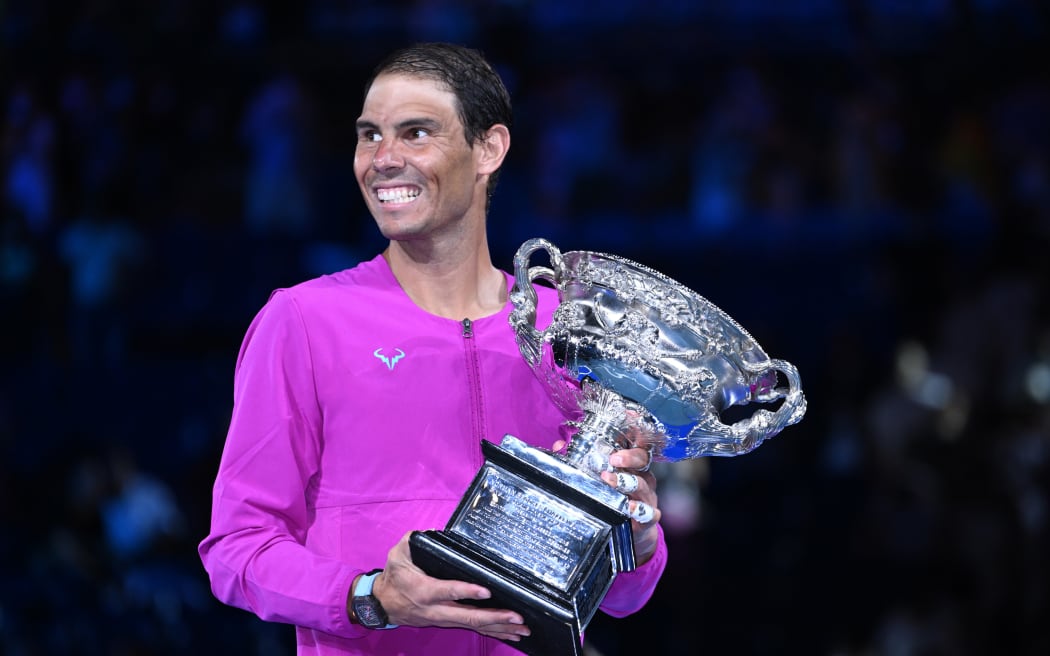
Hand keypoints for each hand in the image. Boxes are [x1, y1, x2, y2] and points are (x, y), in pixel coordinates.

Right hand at [369, 532, 530, 641]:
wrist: (382, 604)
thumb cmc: (394, 576)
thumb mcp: (398, 554)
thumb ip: (414, 540)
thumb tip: (432, 532)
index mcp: (424, 590)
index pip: (448, 591)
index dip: (467, 591)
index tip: (486, 591)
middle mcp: (436, 609)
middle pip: (468, 616)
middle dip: (495, 617)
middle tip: (516, 616)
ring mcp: (443, 619)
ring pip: (474, 625)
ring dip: (499, 628)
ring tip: (522, 628)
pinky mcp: (448, 623)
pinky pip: (473, 629)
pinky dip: (494, 633)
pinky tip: (511, 635)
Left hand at [552, 440, 662, 565]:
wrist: (631, 532)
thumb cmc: (614, 500)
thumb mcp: (599, 480)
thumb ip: (580, 462)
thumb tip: (559, 446)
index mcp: (631, 465)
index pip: (633, 446)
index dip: (629, 440)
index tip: (615, 441)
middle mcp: (642, 477)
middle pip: (642, 461)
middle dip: (629, 458)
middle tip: (613, 459)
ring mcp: (647, 497)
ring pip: (643, 485)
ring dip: (628, 482)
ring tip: (610, 481)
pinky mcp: (648, 518)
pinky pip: (649, 512)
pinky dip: (640, 509)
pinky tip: (629, 507)